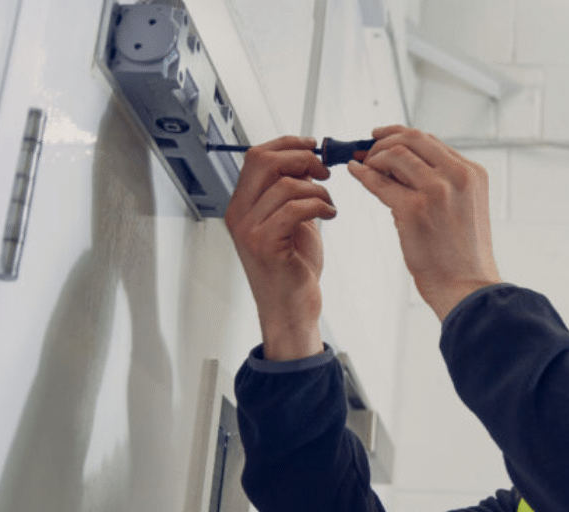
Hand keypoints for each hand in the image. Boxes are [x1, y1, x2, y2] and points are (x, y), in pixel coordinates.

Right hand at [225, 136, 335, 360]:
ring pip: (285, 185)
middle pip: (264, 161)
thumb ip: (294, 193)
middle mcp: (239, 214)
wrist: (291, 310)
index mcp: (242, 205)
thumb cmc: (293, 270)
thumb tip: (310, 162)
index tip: (314, 145)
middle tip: (324, 172)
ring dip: (317, 189)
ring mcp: (248, 230)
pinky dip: (319, 206)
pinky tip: (329, 215)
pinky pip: (295, 208)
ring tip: (329, 204)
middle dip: (301, 158)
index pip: (257, 156)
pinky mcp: (265, 245)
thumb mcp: (293, 222)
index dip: (287, 144)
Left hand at [347, 126, 500, 319]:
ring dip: (373, 157)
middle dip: (384, 140)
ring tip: (364, 167)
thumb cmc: (462, 255)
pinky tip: (355, 171)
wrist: (467, 287)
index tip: (382, 138)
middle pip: (412, 139)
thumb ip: (441, 183)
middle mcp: (457, 175)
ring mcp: (437, 190)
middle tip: (367, 149)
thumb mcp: (463, 208)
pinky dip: (363, 173)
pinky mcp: (414, 209)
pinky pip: (380, 182)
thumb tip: (397, 166)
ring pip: (394, 154)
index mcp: (473, 173)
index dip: (401, 136)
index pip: (431, 141)